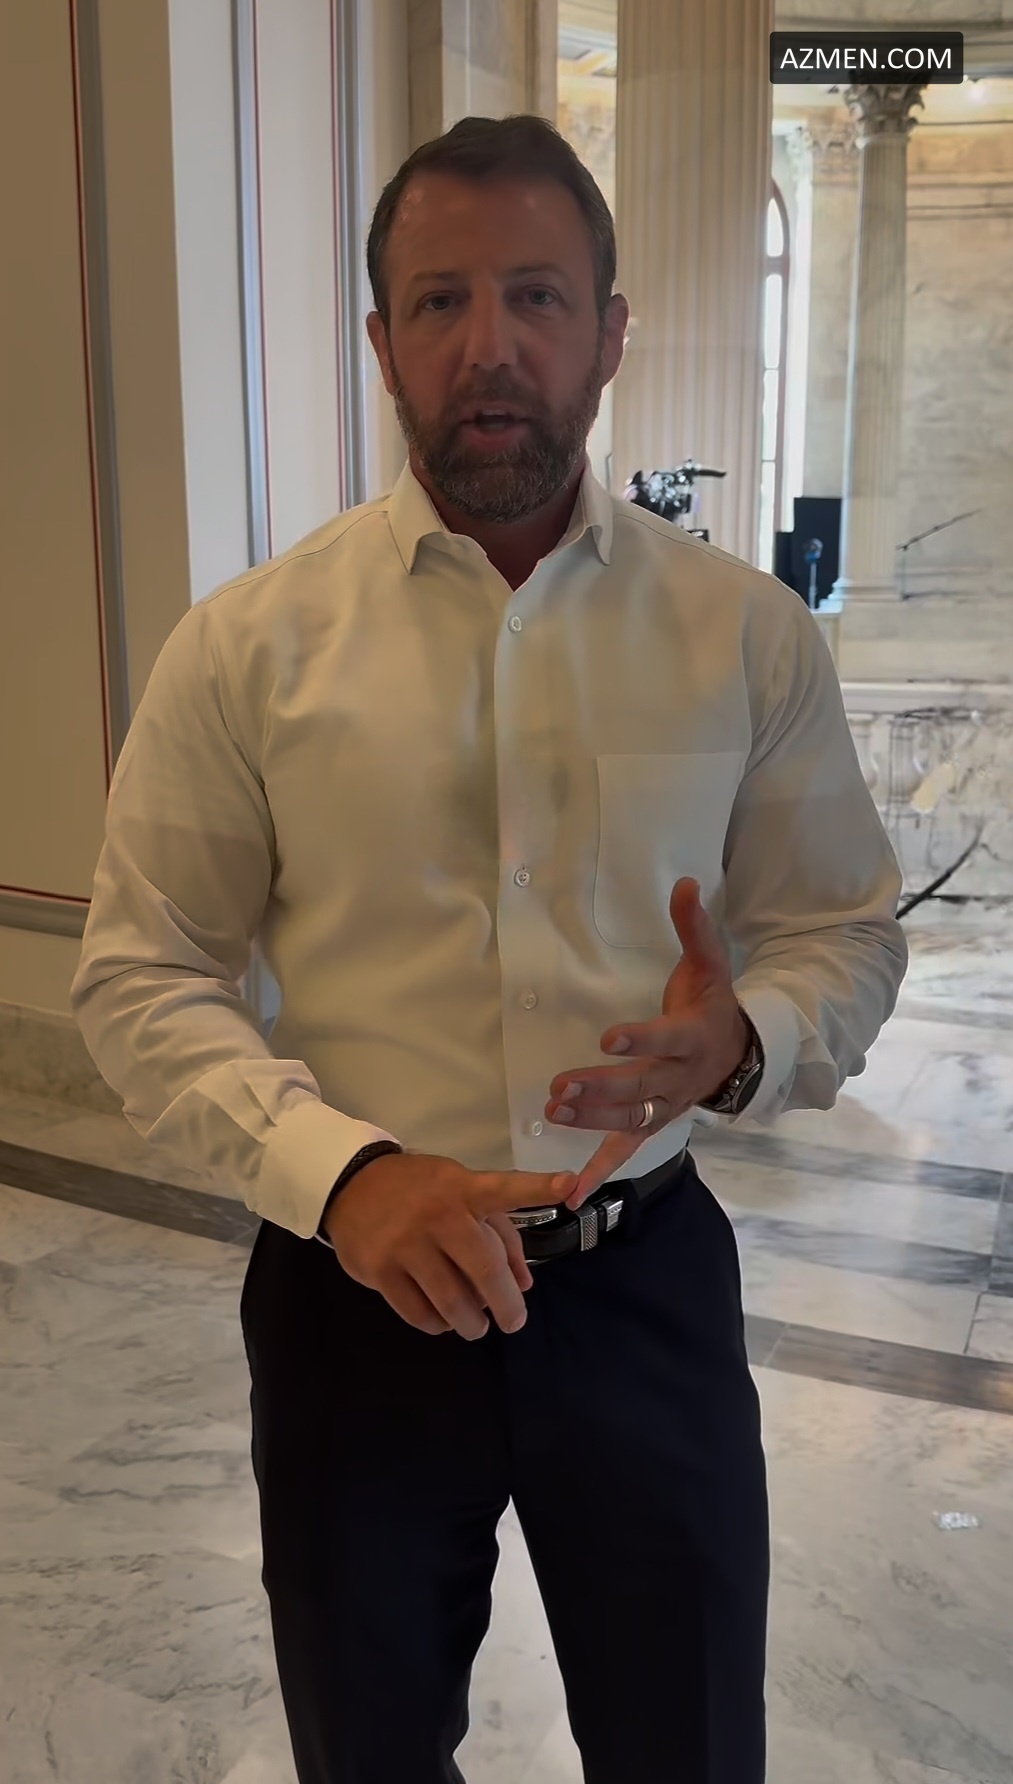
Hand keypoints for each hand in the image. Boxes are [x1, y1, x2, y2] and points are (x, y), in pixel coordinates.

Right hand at [323, 1151, 577, 1340]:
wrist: (351, 1185)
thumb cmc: (420, 1191)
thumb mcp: (461, 1193)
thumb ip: (500, 1235)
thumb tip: (525, 1285)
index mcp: (463, 1190)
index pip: (505, 1189)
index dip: (538, 1187)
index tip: (571, 1184)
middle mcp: (437, 1214)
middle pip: (483, 1268)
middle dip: (505, 1303)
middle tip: (514, 1321)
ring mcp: (405, 1243)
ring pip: (450, 1300)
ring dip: (470, 1323)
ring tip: (476, 1326)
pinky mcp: (378, 1269)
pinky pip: (418, 1312)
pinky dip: (437, 1324)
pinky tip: (442, 1320)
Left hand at [545, 878, 748, 1206]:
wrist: (740, 1055)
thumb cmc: (714, 1005)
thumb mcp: (711, 963)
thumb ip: (694, 926)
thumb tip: (685, 882)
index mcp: (690, 1037)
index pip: (663, 1040)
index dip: (638, 1040)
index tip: (607, 1038)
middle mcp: (678, 1078)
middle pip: (639, 1087)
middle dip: (600, 1088)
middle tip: (560, 1086)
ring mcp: (665, 1106)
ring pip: (628, 1118)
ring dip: (590, 1119)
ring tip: (552, 1111)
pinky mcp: (653, 1123)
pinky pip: (626, 1151)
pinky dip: (598, 1173)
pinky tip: (569, 1195)